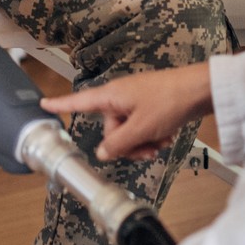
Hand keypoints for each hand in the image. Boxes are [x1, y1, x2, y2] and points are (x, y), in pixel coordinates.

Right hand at [40, 64, 213, 160]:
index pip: (79, 102)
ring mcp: (136, 102)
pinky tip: (166, 137)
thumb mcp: (140, 128)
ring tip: (160, 143)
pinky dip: (153, 136)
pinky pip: (142, 128)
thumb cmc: (169, 101)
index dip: (61, 105)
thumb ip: (118, 144)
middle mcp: (120, 97)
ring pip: (129, 132)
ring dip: (143, 143)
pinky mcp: (151, 107)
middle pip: (111, 130)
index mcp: (111, 96)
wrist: (200, 90)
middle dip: (127, 145)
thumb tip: (102, 153)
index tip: (43, 104)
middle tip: (147, 149)